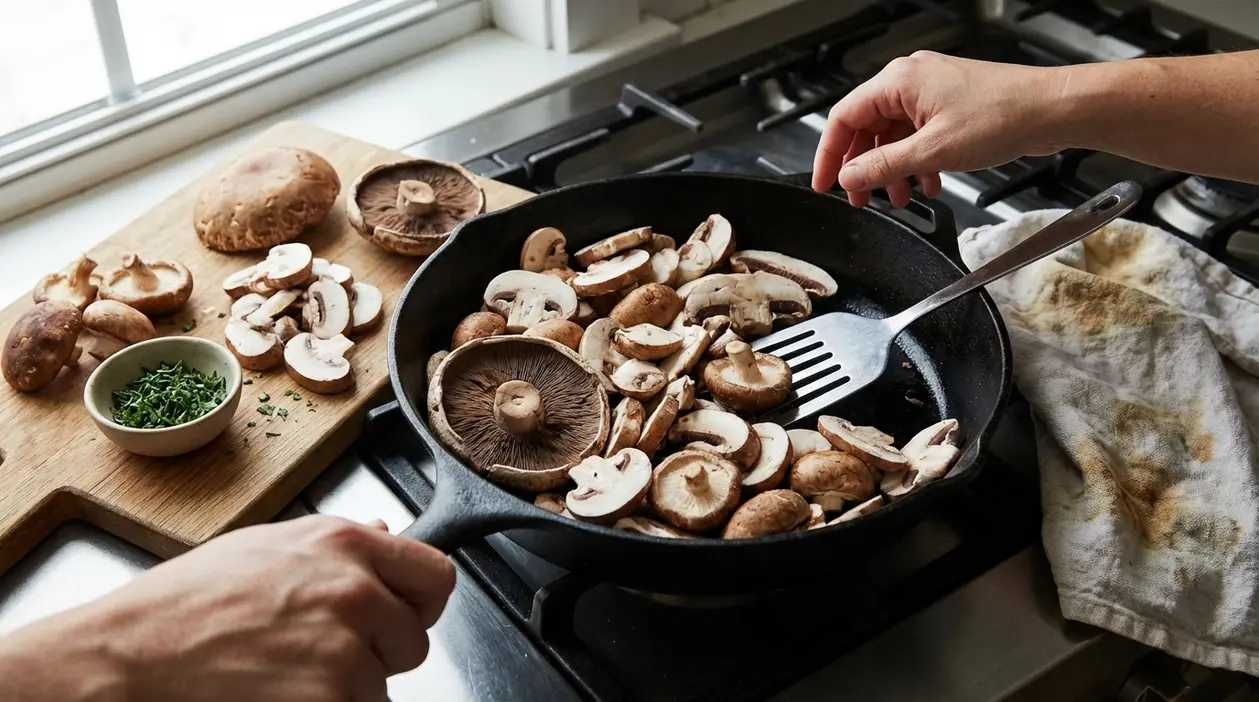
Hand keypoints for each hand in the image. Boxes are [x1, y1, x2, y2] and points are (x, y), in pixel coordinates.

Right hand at [0, 515, 454, 701]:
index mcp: (344, 544)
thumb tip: (386, 533)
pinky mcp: (331, 701)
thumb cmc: (183, 606)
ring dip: (346, 690)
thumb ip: (338, 545)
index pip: (436, 576)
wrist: (127, 658)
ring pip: (382, 686)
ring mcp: (346, 651)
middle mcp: (355, 591)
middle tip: (316, 652)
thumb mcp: (266, 547)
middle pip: (413, 639)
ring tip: (284, 674)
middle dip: (377, 653)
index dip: (416, 604)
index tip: (397, 617)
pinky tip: (279, 695)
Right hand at [813, 51, 1067, 207]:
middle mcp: (911, 81)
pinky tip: (928, 184)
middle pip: (867, 128)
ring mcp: (931, 93)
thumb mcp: (933, 151)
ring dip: (893, 170)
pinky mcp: (950, 106)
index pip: (843, 118)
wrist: (1052, 110)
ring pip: (893, 135)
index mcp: (899, 82)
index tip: (825, 183)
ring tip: (899, 198)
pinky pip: (918, 136)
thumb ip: (884, 166)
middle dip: (864, 167)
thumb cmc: (1003, 116)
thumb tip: (849, 176)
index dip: (829, 155)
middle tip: (861, 199)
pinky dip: (916, 162)